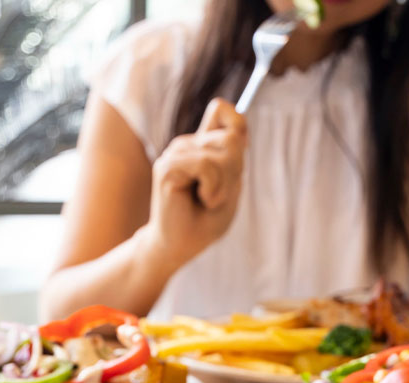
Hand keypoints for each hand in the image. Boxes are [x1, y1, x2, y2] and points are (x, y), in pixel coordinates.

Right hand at [147, 98, 246, 264]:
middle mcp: (187, 144)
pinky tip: (202, 200)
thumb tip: (234, 125)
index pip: (222, 111)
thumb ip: (233, 154)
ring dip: (224, 185)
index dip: (237, 122)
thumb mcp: (230, 185)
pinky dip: (213, 188)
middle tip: (218, 193)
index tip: (240, 151)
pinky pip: (206, 165)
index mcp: (202, 146)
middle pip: (232, 138)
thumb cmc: (204, 221)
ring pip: (221, 154)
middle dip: (235, 170)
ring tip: (207, 200)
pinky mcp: (167, 166)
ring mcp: (175, 153)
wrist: (178, 246)